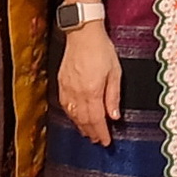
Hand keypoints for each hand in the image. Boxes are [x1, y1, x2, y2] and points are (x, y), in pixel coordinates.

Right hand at [56, 20, 122, 146]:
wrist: (82, 34)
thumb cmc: (102, 50)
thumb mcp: (115, 72)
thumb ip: (113, 96)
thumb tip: (114, 116)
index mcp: (92, 91)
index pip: (96, 119)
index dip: (101, 133)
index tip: (106, 142)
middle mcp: (77, 93)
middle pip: (84, 120)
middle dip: (91, 132)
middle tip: (98, 140)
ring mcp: (67, 89)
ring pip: (73, 115)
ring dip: (81, 126)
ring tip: (88, 133)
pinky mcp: (61, 84)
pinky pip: (66, 106)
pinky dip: (72, 115)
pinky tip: (76, 118)